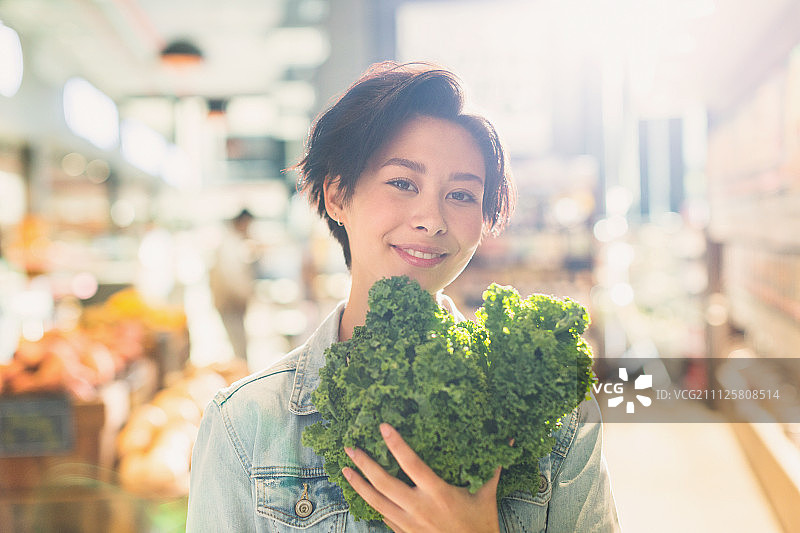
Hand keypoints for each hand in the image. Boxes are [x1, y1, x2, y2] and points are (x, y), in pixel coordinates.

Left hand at [342, 423, 501, 532]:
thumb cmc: (481, 527)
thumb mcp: (487, 495)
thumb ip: (492, 467)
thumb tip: (507, 439)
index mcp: (438, 493)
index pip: (411, 463)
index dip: (396, 444)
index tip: (382, 427)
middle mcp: (419, 508)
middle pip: (383, 482)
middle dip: (364, 463)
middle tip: (350, 447)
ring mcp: (408, 523)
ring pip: (375, 501)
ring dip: (358, 484)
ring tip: (345, 469)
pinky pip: (381, 516)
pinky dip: (369, 502)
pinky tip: (360, 492)